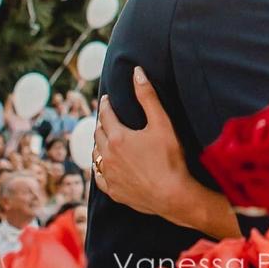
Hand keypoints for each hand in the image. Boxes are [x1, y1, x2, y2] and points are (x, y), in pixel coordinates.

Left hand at [93, 66, 196, 223]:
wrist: (172, 194)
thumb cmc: (170, 158)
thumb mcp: (162, 123)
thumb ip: (148, 96)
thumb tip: (137, 72)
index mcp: (118, 137)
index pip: (106, 115)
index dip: (106, 105)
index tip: (106, 99)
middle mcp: (108, 156)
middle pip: (98, 134)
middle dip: (101, 123)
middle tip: (105, 117)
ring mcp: (109, 175)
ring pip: (96, 155)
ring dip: (98, 144)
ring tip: (104, 139)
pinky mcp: (114, 192)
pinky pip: (98, 177)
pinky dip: (99, 168)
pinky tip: (102, 167)